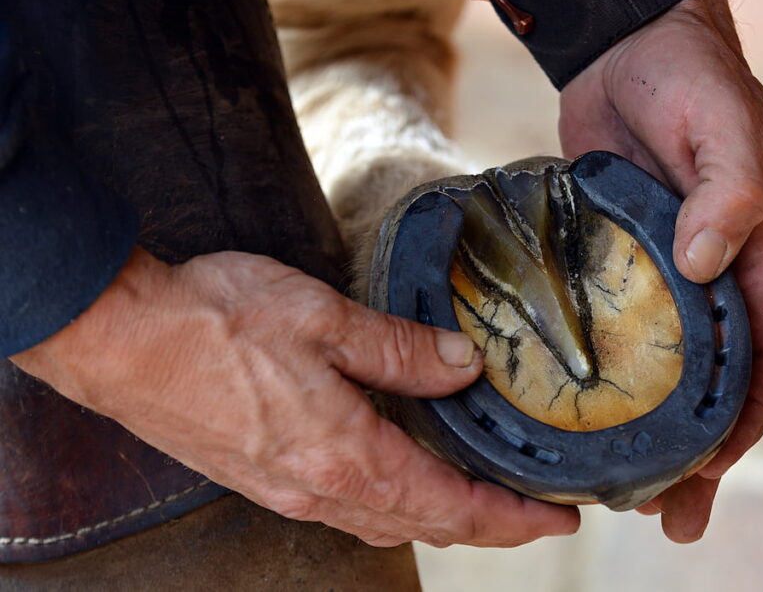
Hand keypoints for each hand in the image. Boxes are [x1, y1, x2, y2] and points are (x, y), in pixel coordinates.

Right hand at [12, 247, 579, 546]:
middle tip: (536, 514)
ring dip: (444, 520)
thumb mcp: (324, 320)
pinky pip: (349, 509)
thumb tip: (463, 368)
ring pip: (389, 522)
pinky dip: (395, 506)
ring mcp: (290, 491)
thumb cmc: (213, 325)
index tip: (559, 516)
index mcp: (347, 459)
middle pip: (428, 525)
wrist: (119, 341)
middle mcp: (321, 491)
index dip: (515, 517)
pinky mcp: (265, 478)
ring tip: (483, 504)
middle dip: (491, 526)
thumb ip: (400, 350)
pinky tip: (402, 483)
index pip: (454, 506)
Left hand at [559, 0, 762, 540]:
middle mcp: (711, 279)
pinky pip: (606, 332)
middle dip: (697, 455)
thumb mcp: (727, 130)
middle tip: (665, 517)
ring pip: (657, 372)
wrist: (628, 48)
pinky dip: (597, 379)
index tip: (714, 468)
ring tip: (616, 493)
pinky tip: (569, 414)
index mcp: (758, 260)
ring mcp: (656, 276)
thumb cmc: (693, 83)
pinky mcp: (608, 264)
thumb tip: (704, 265)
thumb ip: (727, 194)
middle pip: (713, 387)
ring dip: (645, 433)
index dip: (747, 420)